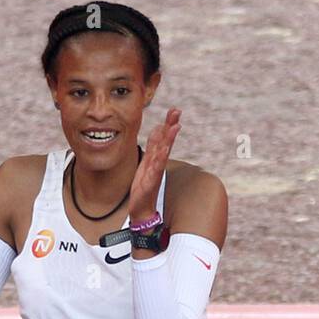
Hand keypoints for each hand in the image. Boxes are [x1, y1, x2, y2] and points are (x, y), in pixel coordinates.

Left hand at [129, 106, 180, 222]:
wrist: (142, 209)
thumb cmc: (144, 186)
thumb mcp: (146, 163)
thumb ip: (153, 147)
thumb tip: (158, 129)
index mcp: (156, 158)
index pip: (164, 138)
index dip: (169, 124)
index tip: (175, 110)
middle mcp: (158, 163)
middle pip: (166, 142)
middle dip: (171, 126)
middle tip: (177, 112)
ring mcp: (155, 172)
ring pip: (163, 153)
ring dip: (169, 139)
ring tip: (174, 127)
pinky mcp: (150, 182)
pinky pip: (156, 169)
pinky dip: (160, 159)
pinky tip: (164, 150)